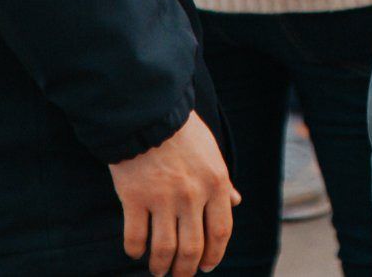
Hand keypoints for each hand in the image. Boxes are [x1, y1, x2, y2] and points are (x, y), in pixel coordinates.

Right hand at [108, 113, 237, 275]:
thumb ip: (223, 182)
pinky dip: (135, 250)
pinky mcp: (134, 198)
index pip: (221, 231)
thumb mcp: (212, 153)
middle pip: (192, 248)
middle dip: (186, 269)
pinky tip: (136, 251)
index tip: (207, 266)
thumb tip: (236, 202)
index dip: (214, 255)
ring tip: (158, 271)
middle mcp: (192, 195)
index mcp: (216, 183)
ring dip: (161, 266)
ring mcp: (163, 198)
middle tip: (180, 275)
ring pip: (165, 249)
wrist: (148, 112)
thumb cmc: (182, 132)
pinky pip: (135, 237)